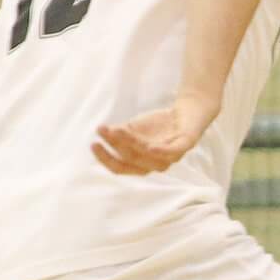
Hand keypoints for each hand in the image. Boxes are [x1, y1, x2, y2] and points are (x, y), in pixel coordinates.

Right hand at [91, 95, 217, 174]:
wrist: (186, 112)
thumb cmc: (157, 125)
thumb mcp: (133, 129)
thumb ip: (119, 134)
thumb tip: (103, 131)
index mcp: (142, 164)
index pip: (120, 168)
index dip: (106, 159)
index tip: (93, 144)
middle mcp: (156, 165)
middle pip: (132, 159)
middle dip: (115, 145)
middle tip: (102, 129)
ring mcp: (172, 156)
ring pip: (148, 154)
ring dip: (131, 143)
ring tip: (117, 130)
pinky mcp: (185, 144)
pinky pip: (173, 151)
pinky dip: (162, 151)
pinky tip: (150, 147)